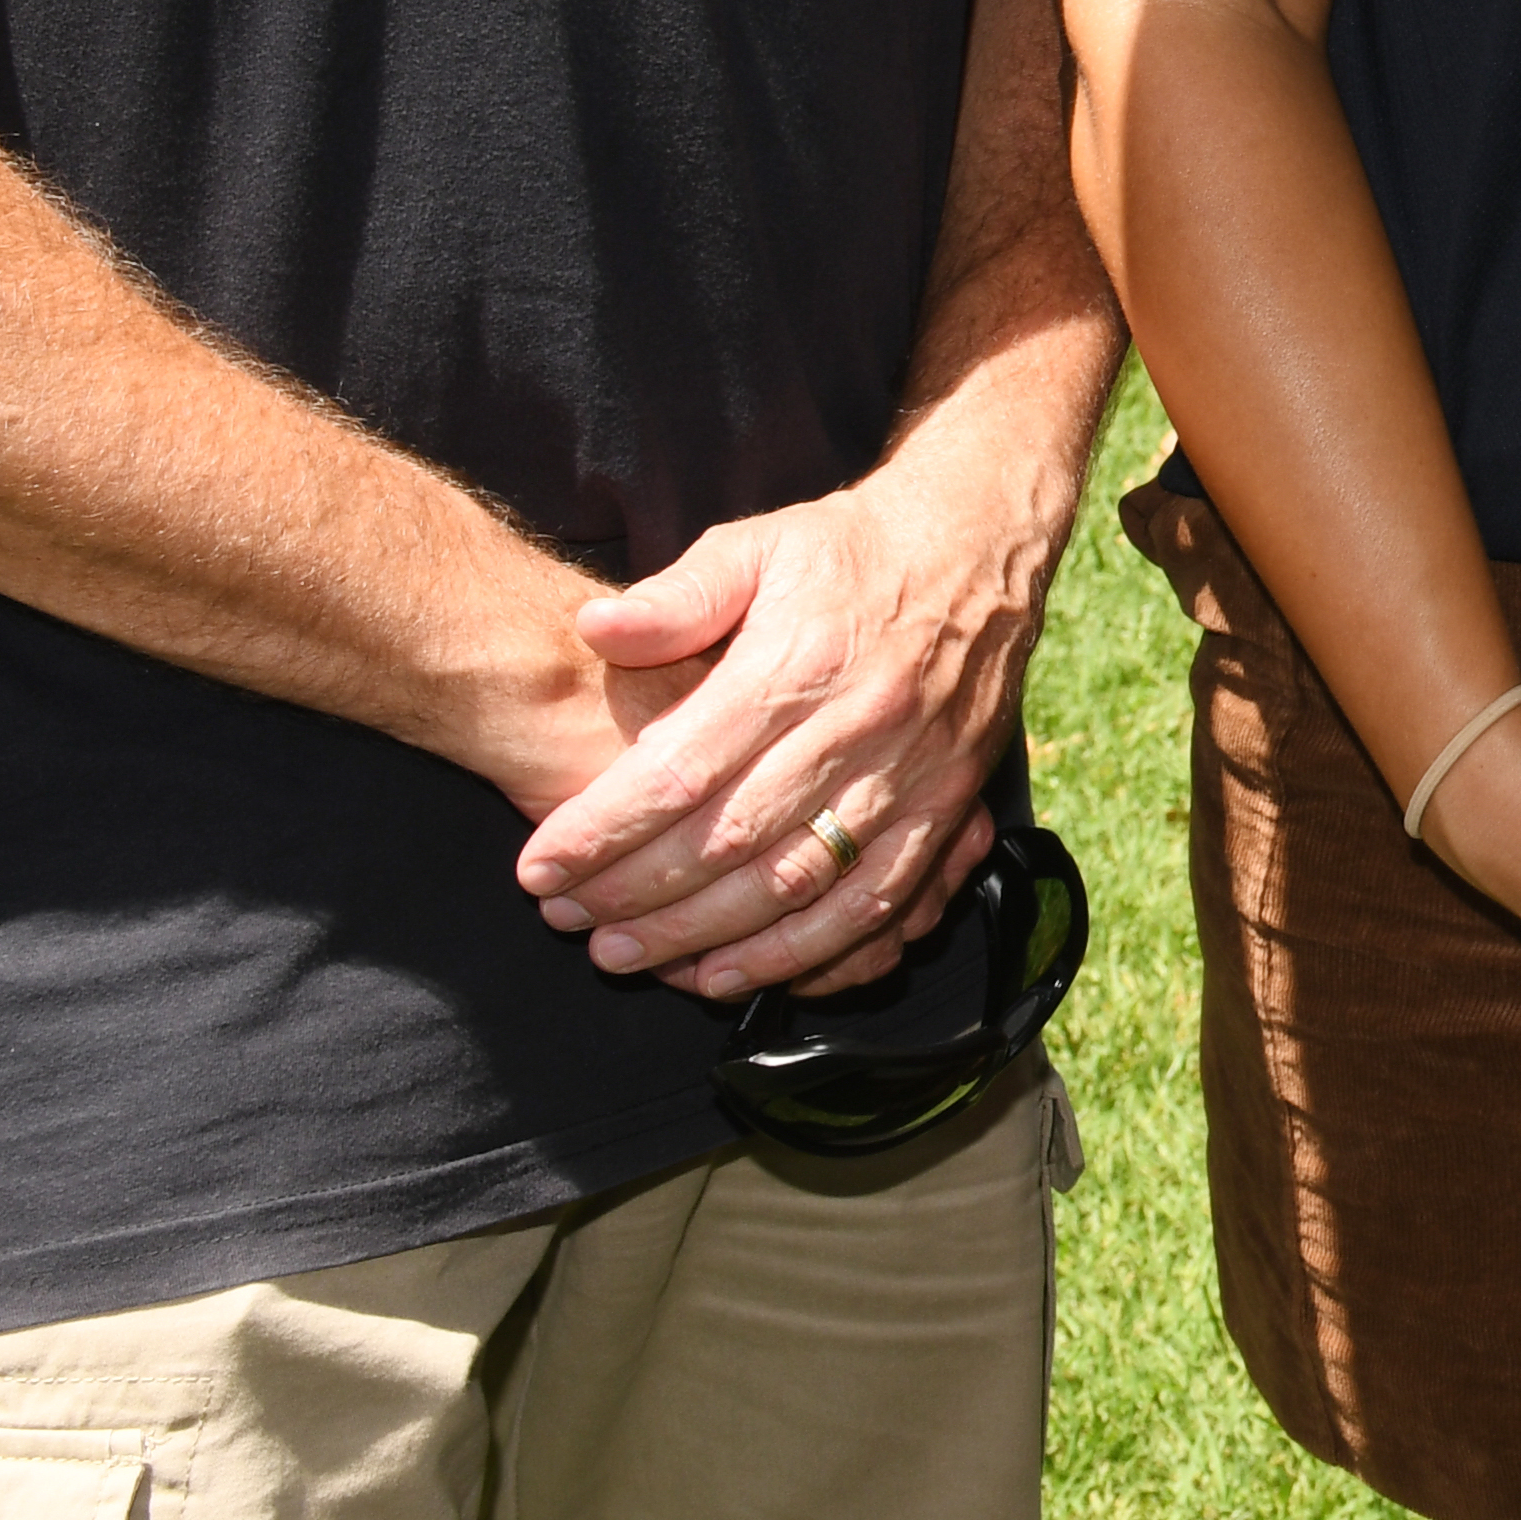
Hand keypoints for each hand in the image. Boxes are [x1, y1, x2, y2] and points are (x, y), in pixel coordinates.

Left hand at [509, 440, 1074, 1002]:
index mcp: (799, 660)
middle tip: (571, 923)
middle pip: (731, 841)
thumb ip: (677, 595)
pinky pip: (876, 906)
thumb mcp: (757, 543)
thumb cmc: (849, 550)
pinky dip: (804, 956)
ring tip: (632, 957)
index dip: (603, 831)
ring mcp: (912, 776)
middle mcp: (860, 726)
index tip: (539, 868)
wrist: (981, 545)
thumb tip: (596, 629)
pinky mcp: (949, 809)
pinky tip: (738, 976)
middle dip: (639, 896)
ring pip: (799, 887)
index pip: (681, 770)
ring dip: (709, 938)